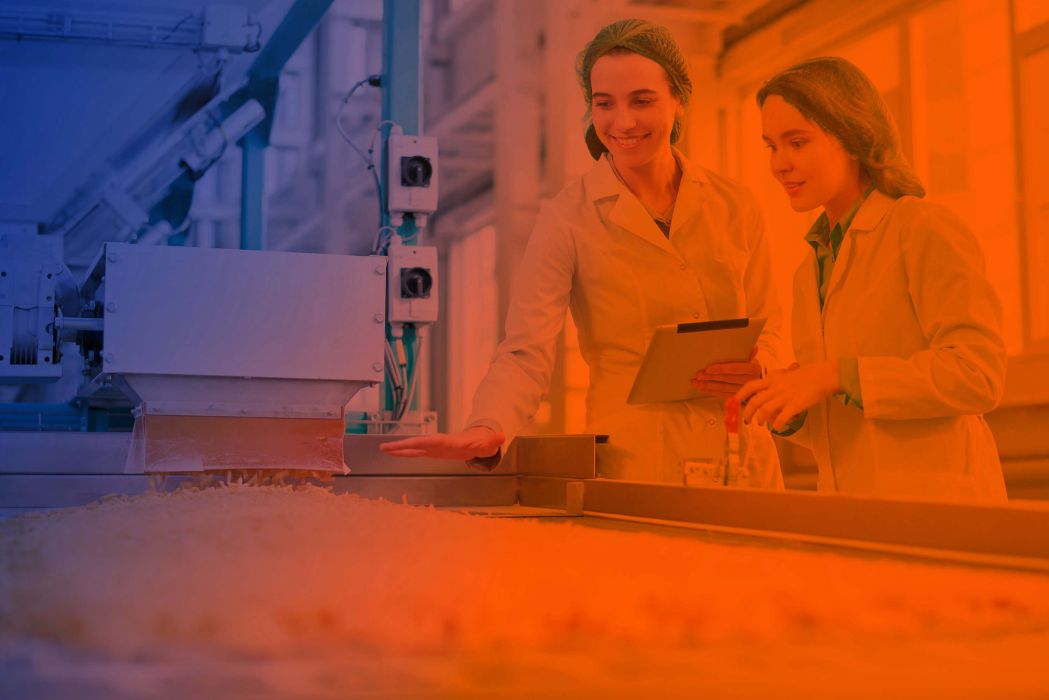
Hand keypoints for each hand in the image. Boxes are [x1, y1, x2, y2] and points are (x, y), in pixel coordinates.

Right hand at [378, 426, 504, 460]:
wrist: (478, 440)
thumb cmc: (482, 442)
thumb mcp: (489, 442)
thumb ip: (493, 440)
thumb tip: (502, 436)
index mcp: (448, 441)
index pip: (431, 442)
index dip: (419, 443)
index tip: (406, 444)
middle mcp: (437, 443)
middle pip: (417, 444)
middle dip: (402, 445)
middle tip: (385, 447)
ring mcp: (433, 447)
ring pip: (413, 448)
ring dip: (399, 449)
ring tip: (383, 449)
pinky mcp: (432, 452)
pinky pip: (415, 453)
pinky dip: (404, 453)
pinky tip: (394, 454)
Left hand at [692, 348, 761, 398]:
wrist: (762, 386)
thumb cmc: (752, 369)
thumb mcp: (753, 360)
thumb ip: (750, 353)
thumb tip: (753, 347)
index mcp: (753, 369)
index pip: (734, 368)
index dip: (720, 368)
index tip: (708, 368)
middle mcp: (748, 381)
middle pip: (726, 378)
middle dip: (710, 377)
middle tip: (698, 375)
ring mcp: (742, 391)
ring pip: (722, 388)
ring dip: (707, 386)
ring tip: (695, 383)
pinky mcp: (736, 398)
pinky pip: (722, 394)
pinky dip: (710, 391)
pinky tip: (702, 389)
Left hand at [735, 360, 840, 430]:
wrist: (822, 376)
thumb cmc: (805, 375)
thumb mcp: (786, 374)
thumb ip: (775, 379)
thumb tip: (766, 381)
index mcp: (772, 380)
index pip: (751, 386)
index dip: (740, 394)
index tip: (733, 402)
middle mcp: (776, 388)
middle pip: (755, 401)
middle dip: (747, 413)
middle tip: (747, 421)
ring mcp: (785, 397)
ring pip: (765, 410)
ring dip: (760, 419)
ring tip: (760, 424)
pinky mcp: (796, 405)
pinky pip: (782, 417)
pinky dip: (777, 424)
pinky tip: (777, 426)